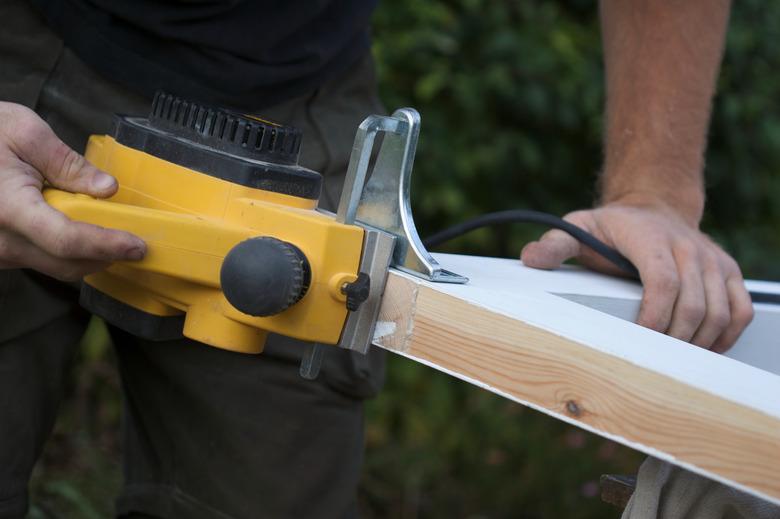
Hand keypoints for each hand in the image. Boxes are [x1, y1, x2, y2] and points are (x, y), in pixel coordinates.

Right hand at [0, 102, 144, 280]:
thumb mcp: (24, 133)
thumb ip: (68, 163)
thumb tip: (107, 187)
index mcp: (8, 207)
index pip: (66, 239)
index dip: (106, 245)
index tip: (137, 246)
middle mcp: (0, 239)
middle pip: (67, 263)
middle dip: (106, 256)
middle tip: (137, 244)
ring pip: (57, 268)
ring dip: (90, 256)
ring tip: (113, 234)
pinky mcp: (1, 253)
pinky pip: (42, 261)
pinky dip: (69, 253)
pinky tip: (83, 232)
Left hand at [520, 197, 752, 352]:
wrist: (653, 207)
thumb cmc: (612, 226)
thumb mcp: (578, 226)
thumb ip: (555, 244)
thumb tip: (530, 258)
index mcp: (650, 238)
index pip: (663, 281)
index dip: (655, 315)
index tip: (640, 340)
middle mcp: (687, 248)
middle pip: (693, 304)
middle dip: (674, 340)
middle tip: (653, 362)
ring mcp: (712, 260)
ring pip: (719, 312)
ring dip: (698, 343)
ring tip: (674, 362)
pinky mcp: (728, 272)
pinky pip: (740, 310)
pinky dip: (727, 336)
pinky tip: (704, 351)